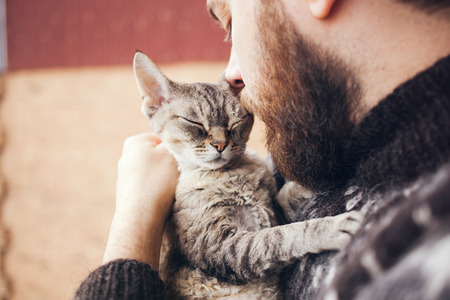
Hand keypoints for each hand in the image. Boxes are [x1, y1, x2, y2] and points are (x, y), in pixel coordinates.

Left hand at [102, 133, 178, 269]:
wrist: (140, 218)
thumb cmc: (157, 182)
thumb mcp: (171, 153)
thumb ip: (175, 142)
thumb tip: (178, 142)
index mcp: (134, 142)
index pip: (163, 138)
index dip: (176, 149)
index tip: (183, 160)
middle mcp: (126, 157)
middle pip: (158, 155)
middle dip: (169, 164)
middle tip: (179, 174)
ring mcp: (126, 177)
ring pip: (154, 172)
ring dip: (164, 179)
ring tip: (170, 188)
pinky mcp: (129, 194)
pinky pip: (149, 187)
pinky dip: (157, 191)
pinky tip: (162, 198)